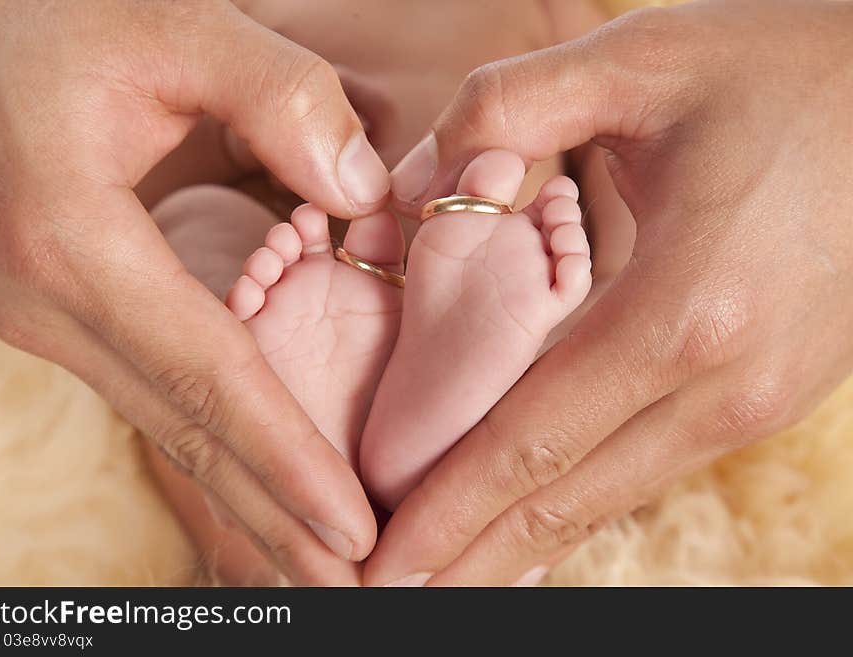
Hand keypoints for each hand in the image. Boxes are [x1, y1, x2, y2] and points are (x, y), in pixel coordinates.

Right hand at [0, 0, 390, 584]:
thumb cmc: (65, 16)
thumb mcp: (175, 26)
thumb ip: (282, 98)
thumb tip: (362, 193)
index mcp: (74, 242)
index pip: (210, 377)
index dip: (286, 458)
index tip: (355, 529)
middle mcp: (50, 302)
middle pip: (188, 430)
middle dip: (272, 517)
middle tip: (353, 590)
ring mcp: (50, 314)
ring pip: (169, 428)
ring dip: (246, 501)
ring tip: (314, 571)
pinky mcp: (68, 308)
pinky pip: (155, 397)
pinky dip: (215, 449)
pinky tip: (254, 486)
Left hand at [365, 0, 852, 584]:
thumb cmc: (785, 71)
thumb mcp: (641, 60)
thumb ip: (509, 108)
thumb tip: (424, 181)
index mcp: (683, 310)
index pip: (531, 444)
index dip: (447, 513)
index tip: (381, 567)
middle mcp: (724, 380)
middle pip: (567, 499)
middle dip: (470, 557)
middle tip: (387, 597)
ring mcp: (755, 398)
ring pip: (611, 494)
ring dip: (520, 542)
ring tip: (446, 576)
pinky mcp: (767, 391)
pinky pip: (648, 464)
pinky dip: (579, 501)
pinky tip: (534, 521)